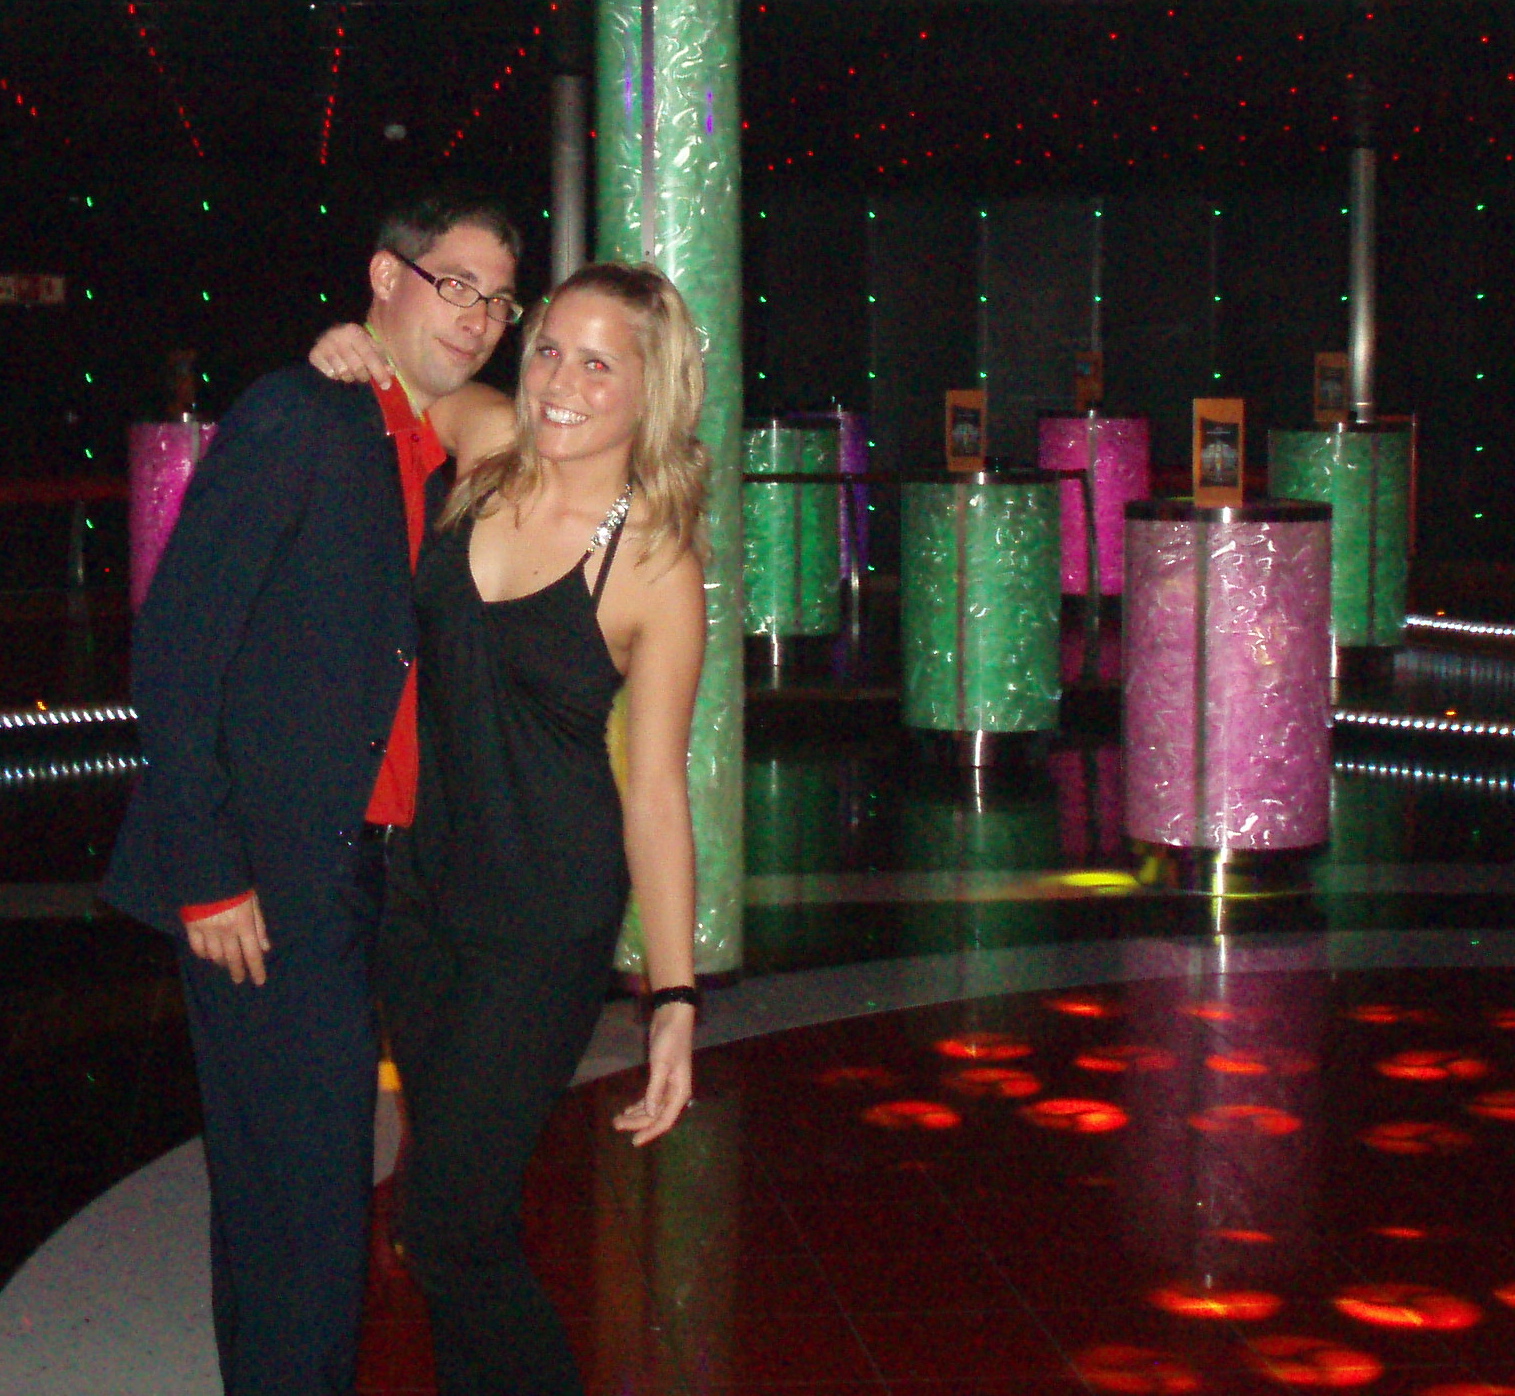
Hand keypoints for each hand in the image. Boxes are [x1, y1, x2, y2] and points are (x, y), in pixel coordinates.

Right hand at [184, 893, 270, 985]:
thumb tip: (265, 948)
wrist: (207, 874)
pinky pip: (197, 948)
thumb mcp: (253, 902)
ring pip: (215, 955)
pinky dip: (203, 955)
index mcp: (244, 924)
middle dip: (238, 971)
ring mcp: (208, 931)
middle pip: (233, 958)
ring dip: (222, 962)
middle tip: (239, 979)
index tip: (259, 981)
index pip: (252, 953)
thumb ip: (259, 925)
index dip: (256, 969)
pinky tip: (208, 956)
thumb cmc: (235, 886)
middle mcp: (226, 931)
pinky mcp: (192, 927)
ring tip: (226, 965)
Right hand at [309, 323, 391, 388]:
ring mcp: (324, 345)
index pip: (369, 356)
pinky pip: (330, 374)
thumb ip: (381, 358)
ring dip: (349, 376)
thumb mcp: (369, 345)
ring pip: (343, 373)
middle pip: (356, 368)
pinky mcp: (314, 355)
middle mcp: (338, 337)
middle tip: (364, 375)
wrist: (325, 332)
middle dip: (364, 376)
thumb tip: (391, 372)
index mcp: (354, 332)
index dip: (379, 372)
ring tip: (349, 369)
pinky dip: (336, 375)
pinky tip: (336, 367)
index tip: (386, 385)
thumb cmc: (353, 342)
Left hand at [613, 1001, 694, 1145]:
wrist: (672, 1018)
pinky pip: (650, 1098)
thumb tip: (650, 1113)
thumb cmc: (670, 1041)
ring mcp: (668, 1086)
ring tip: (617, 1119)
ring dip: (635, 1114)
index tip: (634, 1141)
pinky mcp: (660, 1077)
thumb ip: (655, 1090)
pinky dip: (639, 1105)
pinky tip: (627, 1109)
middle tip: (616, 1124)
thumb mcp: (661, 1065)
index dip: (650, 1132)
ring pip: (652, 1108)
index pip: (665, 1120)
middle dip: (637, 1122)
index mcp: (680, 1092)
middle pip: (656, 1115)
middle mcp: (676, 1092)